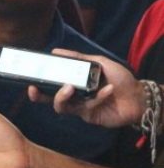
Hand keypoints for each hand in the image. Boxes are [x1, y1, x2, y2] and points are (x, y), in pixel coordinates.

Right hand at [27, 49, 143, 127]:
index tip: (29, 81)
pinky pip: (86, 107)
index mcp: (74, 83)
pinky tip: (107, 89)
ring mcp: (80, 107)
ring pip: (62, 106)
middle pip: (50, 99)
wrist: (138, 96)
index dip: (39, 85)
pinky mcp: (89, 116)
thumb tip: (56, 51)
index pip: (51, 85)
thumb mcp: (99, 62)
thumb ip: (79, 57)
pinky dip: (97, 97)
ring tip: (69, 87)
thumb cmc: (120, 79)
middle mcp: (74, 96)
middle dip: (40, 96)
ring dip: (62, 96)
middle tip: (35, 89)